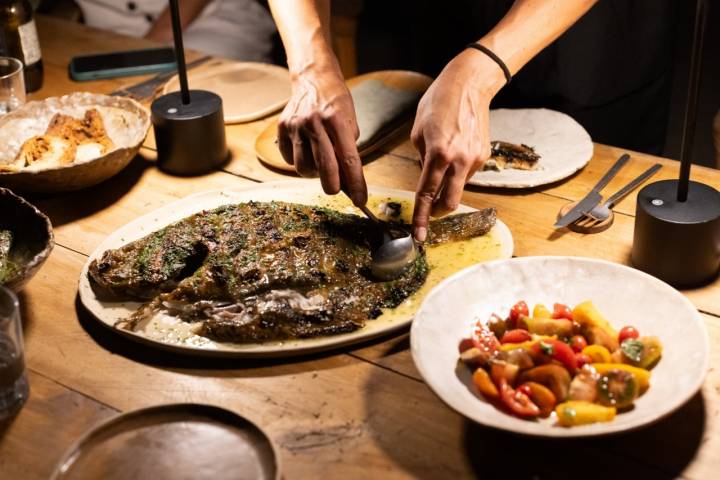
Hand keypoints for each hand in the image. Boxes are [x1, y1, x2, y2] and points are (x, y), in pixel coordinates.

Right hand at [277, 67, 367, 206]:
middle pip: (324, 168)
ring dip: (314, 173)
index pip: (348, 160)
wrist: (313, 79)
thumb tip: (348, 183)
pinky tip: (306, 152)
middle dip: (333, 186)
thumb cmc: (336, 103)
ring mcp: (295, 125)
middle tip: (336, 189)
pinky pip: (288, 159)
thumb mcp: (350, 123)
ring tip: (320, 162)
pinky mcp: (282, 128)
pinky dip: (298, 161)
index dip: (355, 184)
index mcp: (336, 120)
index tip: (360, 201)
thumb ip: (347, 150)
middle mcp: (314, 123)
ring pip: (303, 168)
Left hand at [410, 49, 504, 240]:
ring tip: (441, 164)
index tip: (419, 235)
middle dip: (438, 211)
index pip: (427, 193)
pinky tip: (454, 154)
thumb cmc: (438, 103)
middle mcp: (459, 160)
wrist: (469, 85)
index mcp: (438, 154)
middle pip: (450, 202)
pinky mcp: (485, 156)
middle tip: (429, 211)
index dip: (422, 217)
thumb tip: (426, 178)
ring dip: (448, 187)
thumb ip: (421, 159)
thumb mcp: (418, 132)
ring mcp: (475, 159)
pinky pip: (467, 174)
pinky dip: (457, 173)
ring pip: (459, 188)